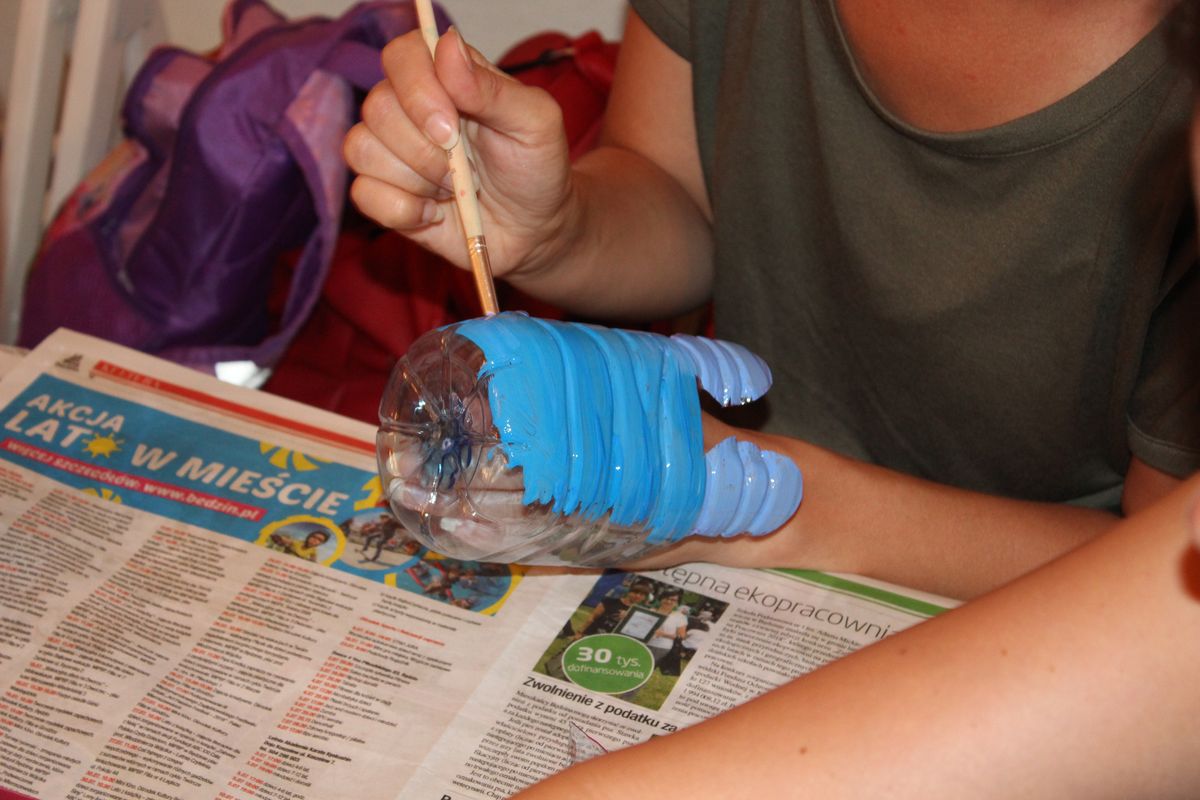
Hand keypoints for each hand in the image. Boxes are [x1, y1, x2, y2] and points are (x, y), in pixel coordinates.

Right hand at [344, 27, 574, 279]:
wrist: (534, 230)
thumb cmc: (536, 168)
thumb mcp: (535, 123)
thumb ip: (492, 88)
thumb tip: (448, 46)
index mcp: (446, 77)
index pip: (402, 56)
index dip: (417, 90)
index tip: (451, 129)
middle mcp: (410, 107)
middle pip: (377, 107)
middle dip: (424, 150)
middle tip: (465, 170)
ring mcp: (392, 151)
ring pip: (362, 149)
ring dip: (416, 180)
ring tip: (453, 190)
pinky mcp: (383, 193)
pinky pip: (363, 193)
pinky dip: (402, 210)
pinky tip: (433, 213)